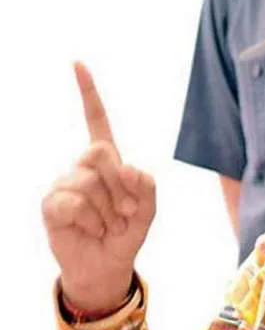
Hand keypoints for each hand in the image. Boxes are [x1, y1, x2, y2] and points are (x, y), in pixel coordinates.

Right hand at [42, 62, 155, 312]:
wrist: (107, 265)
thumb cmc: (127, 233)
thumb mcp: (148, 210)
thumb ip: (147, 186)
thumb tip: (124, 165)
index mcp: (108, 161)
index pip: (97, 121)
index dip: (88, 93)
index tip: (77, 63)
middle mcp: (83, 166)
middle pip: (101, 153)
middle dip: (120, 187)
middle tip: (125, 213)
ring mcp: (65, 183)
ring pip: (89, 182)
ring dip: (108, 211)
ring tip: (108, 225)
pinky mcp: (51, 204)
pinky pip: (73, 203)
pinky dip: (91, 221)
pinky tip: (91, 230)